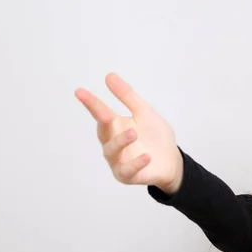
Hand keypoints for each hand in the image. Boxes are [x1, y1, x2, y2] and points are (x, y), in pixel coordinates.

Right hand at [75, 73, 182, 191]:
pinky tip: (147, 156)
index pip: (100, 113)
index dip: (90, 103)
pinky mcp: (126, 175)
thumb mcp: (144, 112)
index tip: (80, 92)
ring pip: (112, 151)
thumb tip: (109, 75)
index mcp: (115, 126)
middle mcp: (112, 142)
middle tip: (106, 114)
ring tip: (133, 133)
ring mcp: (117, 160)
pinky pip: (127, 170)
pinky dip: (136, 163)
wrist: (172, 160)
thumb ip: (127, 96)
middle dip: (103, 123)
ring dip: (121, 141)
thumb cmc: (155, 136)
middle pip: (103, 131)